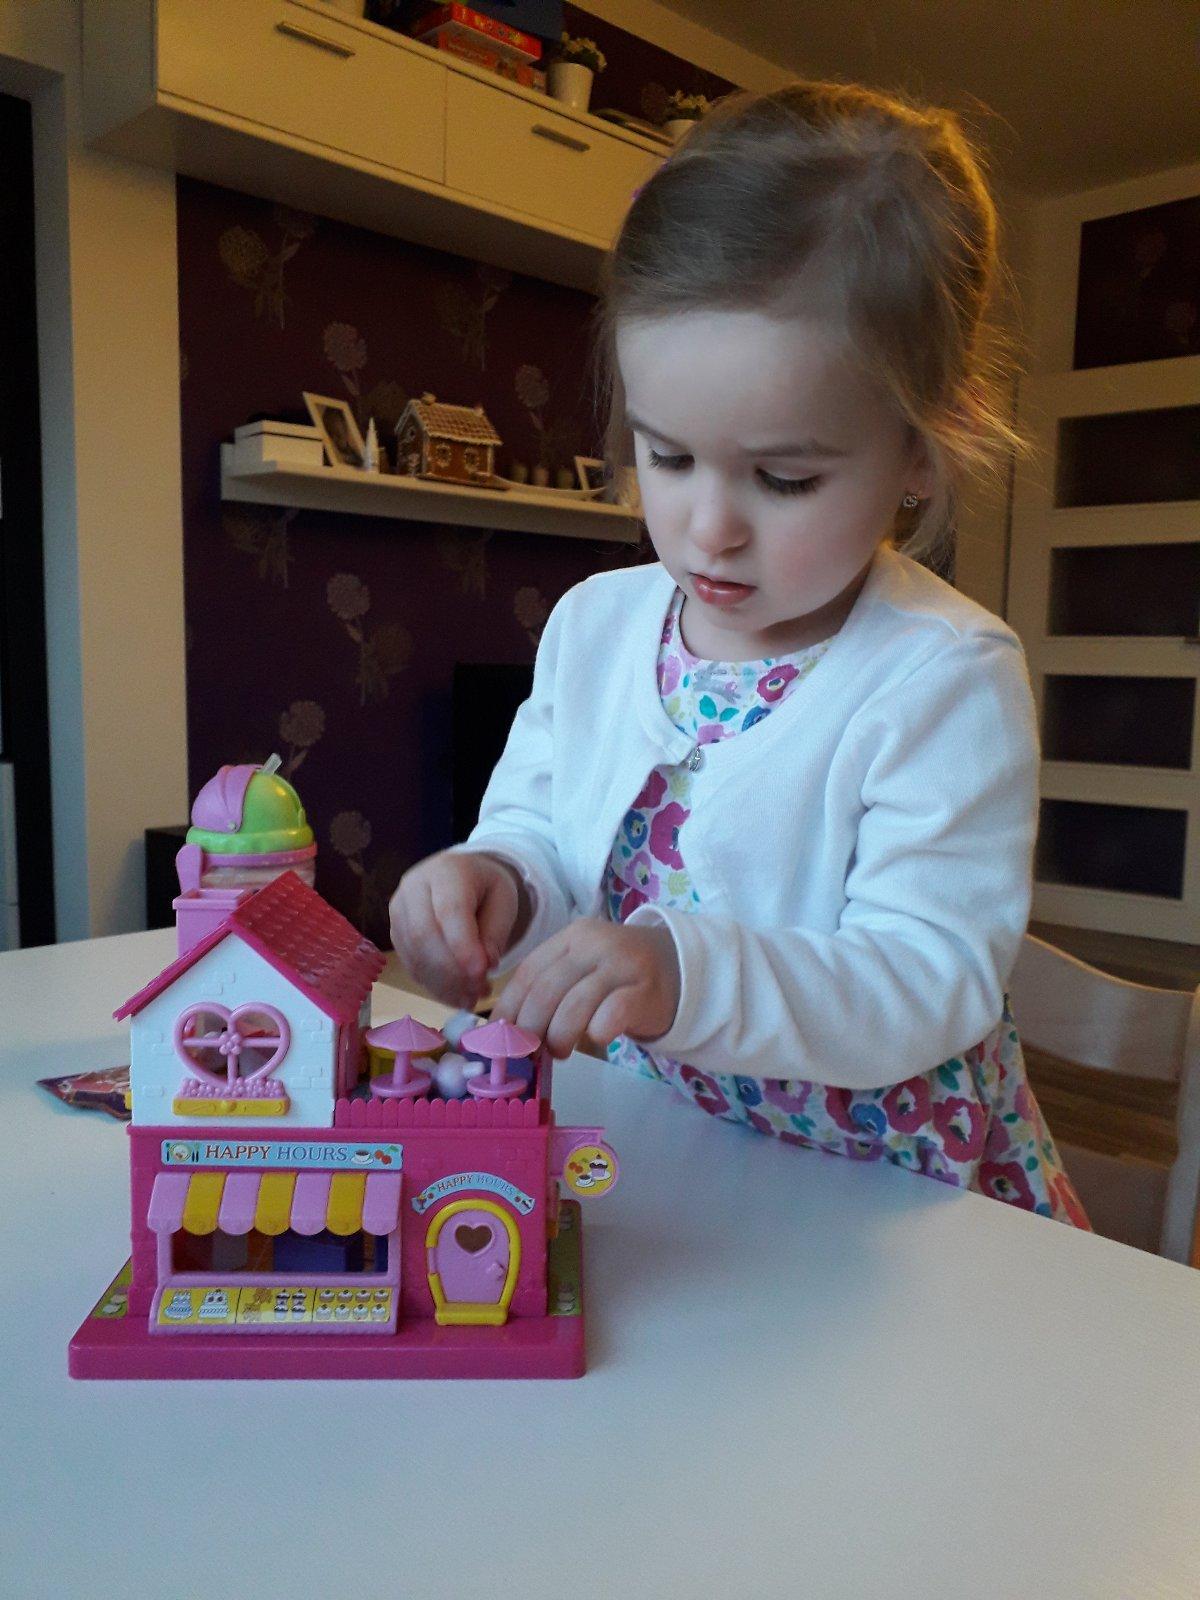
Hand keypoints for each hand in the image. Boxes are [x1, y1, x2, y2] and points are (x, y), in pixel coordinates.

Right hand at [389, 851, 521, 1009]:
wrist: (459, 877)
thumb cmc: (484, 888)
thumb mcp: (503, 901)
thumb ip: (495, 932)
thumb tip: (486, 966)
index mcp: (446, 870)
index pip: (449, 910)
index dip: (463, 945)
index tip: (482, 973)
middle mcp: (413, 887)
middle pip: (425, 935)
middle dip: (453, 971)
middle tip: (480, 991)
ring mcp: (398, 911)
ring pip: (415, 955)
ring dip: (444, 984)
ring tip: (472, 998)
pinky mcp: (395, 934)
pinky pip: (411, 965)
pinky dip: (434, 986)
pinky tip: (456, 995)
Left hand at [492, 918, 679, 1058]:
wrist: (677, 966)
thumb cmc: (617, 976)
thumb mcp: (581, 969)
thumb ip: (549, 989)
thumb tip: (507, 1031)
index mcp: (571, 937)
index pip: (528, 972)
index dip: (508, 1009)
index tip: (499, 1038)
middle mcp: (595, 944)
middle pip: (546, 991)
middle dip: (530, 1029)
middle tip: (530, 1052)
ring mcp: (623, 964)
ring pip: (575, 1006)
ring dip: (559, 1037)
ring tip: (559, 1052)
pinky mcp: (646, 990)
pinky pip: (612, 1015)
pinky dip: (597, 1032)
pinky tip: (597, 1039)